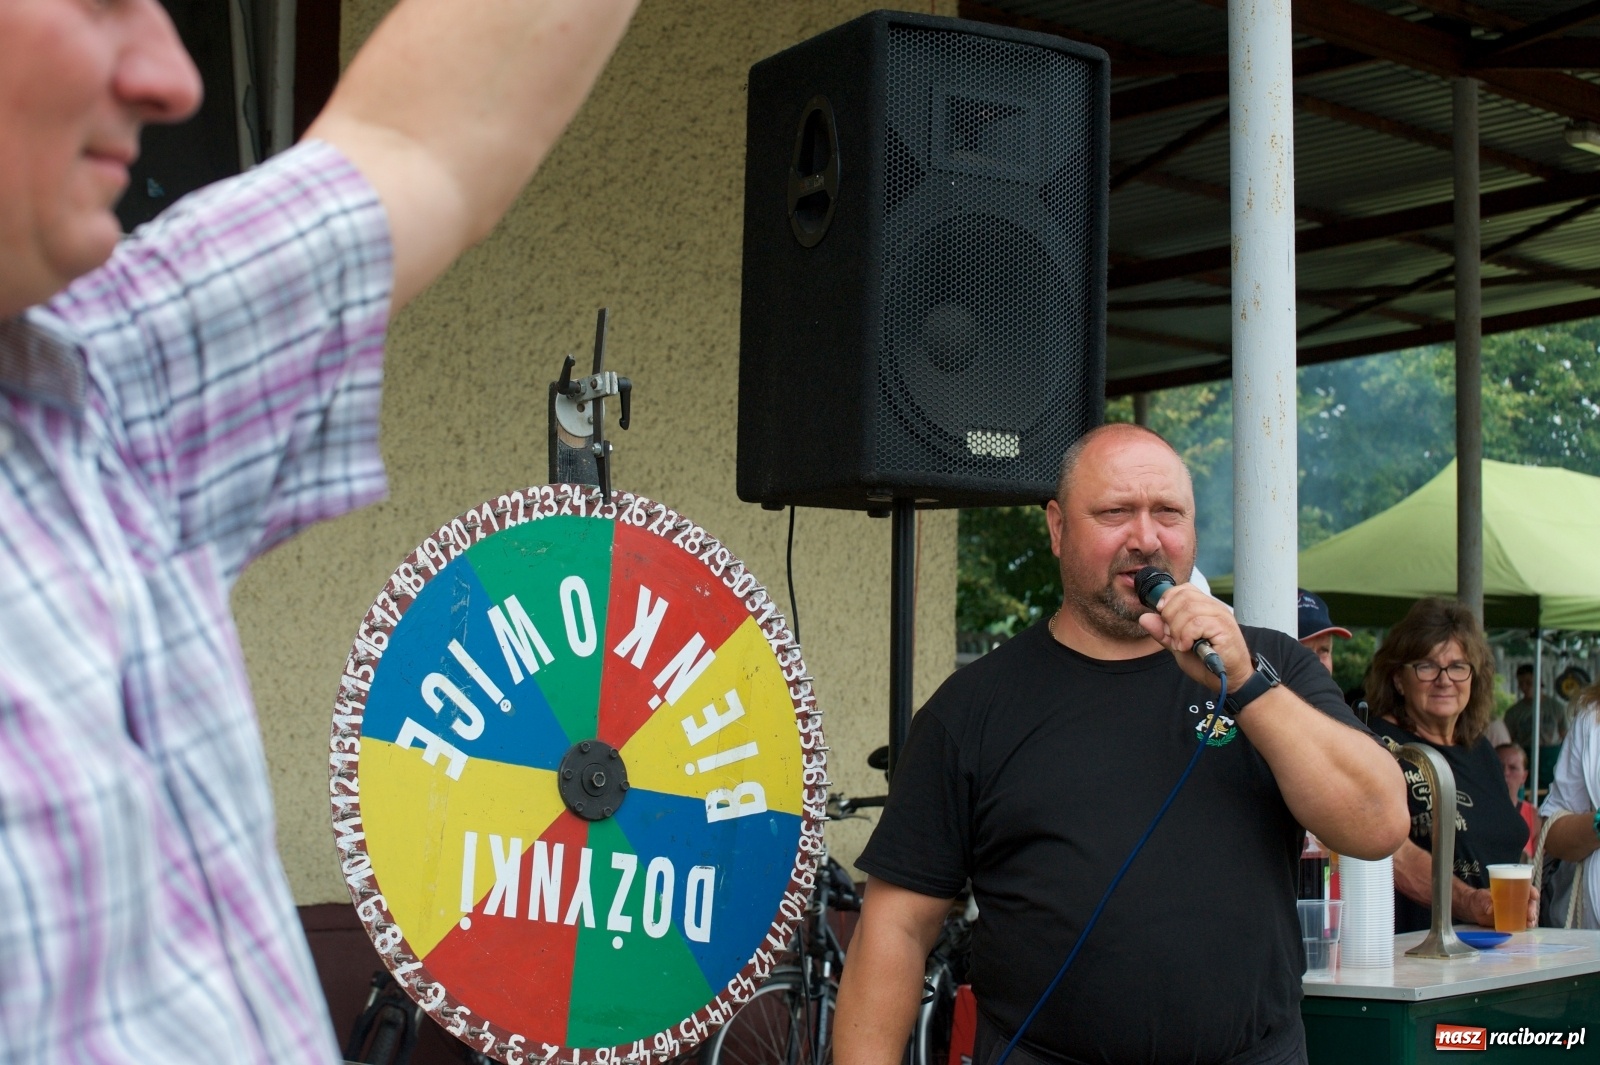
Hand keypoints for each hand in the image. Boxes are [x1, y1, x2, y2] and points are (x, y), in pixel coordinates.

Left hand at [1136, 582, 1252, 691]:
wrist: (1229, 680)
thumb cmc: (1206, 663)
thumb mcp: (1178, 645)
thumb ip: (1162, 632)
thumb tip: (1144, 617)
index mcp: (1205, 607)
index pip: (1185, 589)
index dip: (1169, 598)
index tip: (1162, 614)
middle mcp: (1215, 608)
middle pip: (1184, 597)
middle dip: (1170, 616)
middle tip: (1172, 636)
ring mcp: (1221, 616)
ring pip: (1189, 609)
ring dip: (1177, 629)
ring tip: (1181, 644)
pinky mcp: (1224, 628)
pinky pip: (1197, 623)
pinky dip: (1186, 636)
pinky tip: (1187, 647)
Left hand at [1458, 884, 1539, 927]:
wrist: (1474, 910)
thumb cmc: (1478, 899)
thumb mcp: (1480, 897)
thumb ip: (1484, 901)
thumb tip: (1490, 909)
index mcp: (1510, 890)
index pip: (1525, 888)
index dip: (1532, 891)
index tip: (1534, 896)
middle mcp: (1516, 900)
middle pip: (1529, 902)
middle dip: (1532, 908)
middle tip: (1529, 915)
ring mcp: (1515, 911)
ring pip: (1528, 913)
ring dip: (1531, 918)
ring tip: (1529, 923)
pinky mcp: (1513, 920)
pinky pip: (1523, 922)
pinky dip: (1526, 925)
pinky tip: (1527, 927)